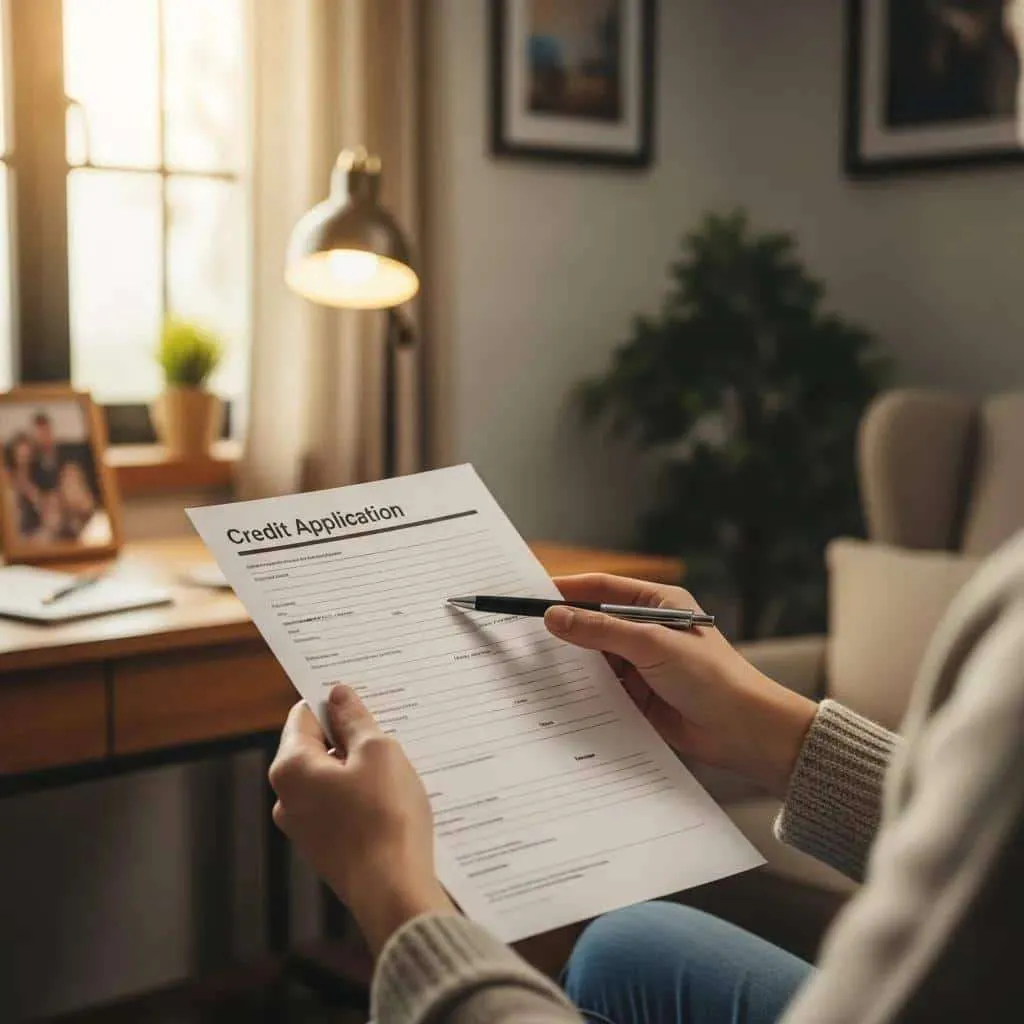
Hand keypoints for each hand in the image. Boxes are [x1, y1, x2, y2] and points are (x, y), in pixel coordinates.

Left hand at [268, 686, 452, 954]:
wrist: (392, 892)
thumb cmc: (384, 817)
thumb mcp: (378, 752)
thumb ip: (355, 719)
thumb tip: (338, 694)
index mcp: (291, 768)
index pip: (305, 715)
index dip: (335, 703)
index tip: (365, 701)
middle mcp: (286, 798)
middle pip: (317, 747)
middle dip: (350, 738)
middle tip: (388, 734)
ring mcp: (303, 828)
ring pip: (331, 779)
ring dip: (360, 769)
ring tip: (396, 771)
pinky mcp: (324, 849)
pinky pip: (340, 807)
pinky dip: (362, 798)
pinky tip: (391, 802)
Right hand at [546, 575, 816, 797]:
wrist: (743, 731)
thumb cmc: (712, 677)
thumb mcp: (652, 645)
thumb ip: (601, 630)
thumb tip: (555, 617)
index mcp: (657, 603)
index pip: (602, 587)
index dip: (566, 589)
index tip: (531, 595)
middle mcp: (646, 629)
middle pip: (594, 621)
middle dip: (563, 626)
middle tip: (523, 631)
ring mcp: (641, 663)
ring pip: (594, 656)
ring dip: (571, 661)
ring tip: (532, 664)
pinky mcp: (637, 694)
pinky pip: (600, 686)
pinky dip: (582, 688)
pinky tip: (558, 693)